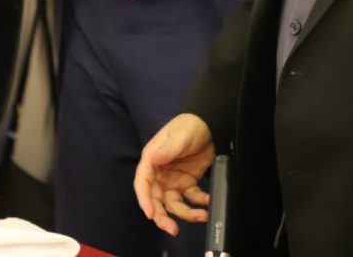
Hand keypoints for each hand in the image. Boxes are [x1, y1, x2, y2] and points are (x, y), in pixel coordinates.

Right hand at [134, 113, 214, 236]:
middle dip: (162, 216)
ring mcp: (174, 180)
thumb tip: (153, 159)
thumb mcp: (179, 136)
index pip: (143, 183)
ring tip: (201, 216)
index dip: (144, 200)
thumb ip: (168, 149)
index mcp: (152, 160)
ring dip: (186, 214)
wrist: (209, 123)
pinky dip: (199, 204)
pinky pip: (191, 198)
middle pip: (156, 200)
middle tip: (173, 229)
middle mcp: (160, 174)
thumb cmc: (189, 125)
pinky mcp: (188, 183)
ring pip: (174, 204)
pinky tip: (208, 203)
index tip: (150, 214)